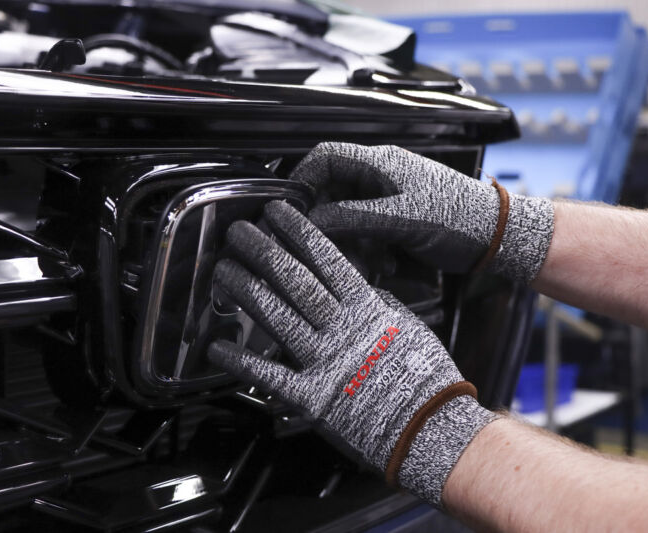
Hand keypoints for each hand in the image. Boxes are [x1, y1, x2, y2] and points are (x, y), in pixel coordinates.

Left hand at [207, 200, 495, 504]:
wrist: (430, 428)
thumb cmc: (425, 378)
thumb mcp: (408, 326)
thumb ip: (379, 303)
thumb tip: (360, 285)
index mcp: (367, 309)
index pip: (326, 260)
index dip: (298, 233)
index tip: (277, 212)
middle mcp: (342, 329)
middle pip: (295, 281)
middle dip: (263, 251)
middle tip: (238, 231)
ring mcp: (325, 362)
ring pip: (278, 317)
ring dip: (246, 291)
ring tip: (223, 270)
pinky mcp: (312, 399)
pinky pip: (270, 376)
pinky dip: (242, 362)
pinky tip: (217, 346)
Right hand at [291, 142, 553, 282]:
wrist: (497, 236)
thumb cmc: (460, 217)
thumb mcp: (402, 218)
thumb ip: (353, 217)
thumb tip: (311, 221)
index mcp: (379, 163)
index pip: (324, 157)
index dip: (301, 180)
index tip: (288, 208)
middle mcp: (379, 177)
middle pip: (330, 190)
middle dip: (322, 219)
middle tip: (317, 243)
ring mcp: (387, 199)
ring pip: (345, 215)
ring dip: (345, 239)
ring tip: (357, 260)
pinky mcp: (395, 220)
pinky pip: (364, 231)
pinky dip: (364, 249)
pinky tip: (379, 264)